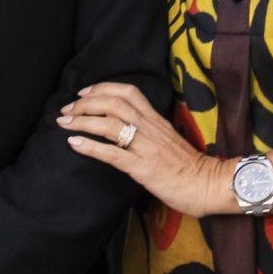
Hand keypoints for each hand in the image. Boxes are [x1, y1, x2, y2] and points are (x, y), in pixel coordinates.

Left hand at [59, 83, 224, 214]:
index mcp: (156, 120)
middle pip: (113, 103)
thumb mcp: (168, 140)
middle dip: (85, 103)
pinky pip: (112, 154)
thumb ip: (149, 130)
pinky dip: (90, 146)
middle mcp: (150, 128)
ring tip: (64, 122)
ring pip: (109, 124)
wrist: (208, 185)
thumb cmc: (189, 166)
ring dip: (82, 121)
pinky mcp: (143, 168)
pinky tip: (73, 143)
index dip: (102, 88)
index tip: (84, 92)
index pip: (128, 92)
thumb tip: (127, 128)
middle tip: (67, 109)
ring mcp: (146, 147)